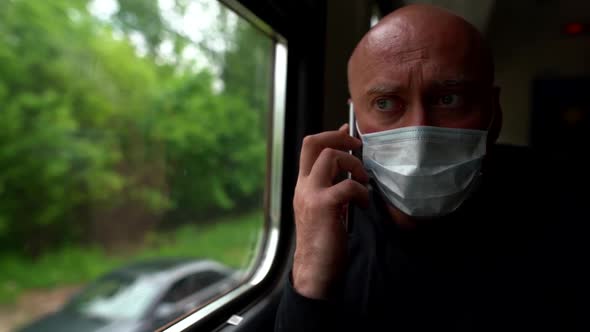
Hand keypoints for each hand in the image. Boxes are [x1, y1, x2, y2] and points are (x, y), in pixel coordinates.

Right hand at [292, 124, 368, 298]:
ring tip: (363, 182)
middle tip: (358, 148)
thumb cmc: (323, 241)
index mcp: (304, 185)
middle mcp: (303, 186)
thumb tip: (346, 166)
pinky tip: (363, 205)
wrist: (314, 271)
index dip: (331, 134)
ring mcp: (311, 194)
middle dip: (340, 138)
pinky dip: (361, 192)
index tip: (348, 132)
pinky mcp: (323, 206)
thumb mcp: (325, 208)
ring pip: (330, 157)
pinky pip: (346, 185)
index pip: (310, 146)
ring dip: (353, 165)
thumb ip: (332, 186)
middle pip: (314, 143)